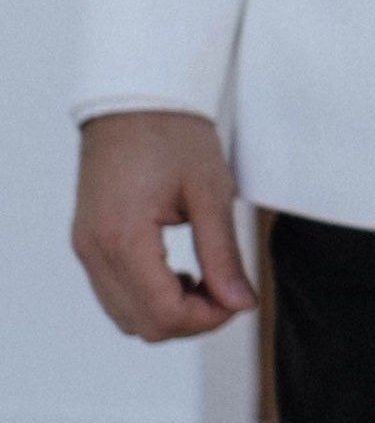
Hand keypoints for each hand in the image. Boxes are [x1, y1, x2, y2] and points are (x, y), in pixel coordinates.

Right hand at [72, 111, 254, 339]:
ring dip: (168, 312)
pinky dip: (147, 296)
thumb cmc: (172, 132)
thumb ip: (223, 254)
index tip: (237, 299)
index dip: (207, 318)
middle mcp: (95, 249)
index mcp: (124, 237)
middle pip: (142, 324)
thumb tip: (240, 302)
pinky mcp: (88, 241)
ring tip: (203, 278)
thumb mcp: (209, 192)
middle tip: (226, 290)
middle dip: (190, 320)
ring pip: (125, 315)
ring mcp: (86, 247)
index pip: (164, 312)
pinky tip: (177, 272)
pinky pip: (114, 292)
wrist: (135, 98)